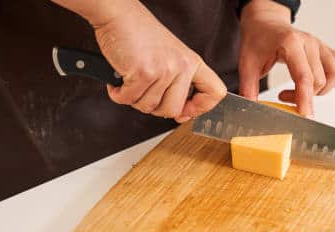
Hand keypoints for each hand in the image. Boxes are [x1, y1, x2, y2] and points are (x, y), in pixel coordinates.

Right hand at [77, 0, 226, 121]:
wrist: (118, 15)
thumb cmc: (139, 34)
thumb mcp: (170, 56)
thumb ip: (178, 82)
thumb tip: (180, 114)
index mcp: (192, 63)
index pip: (215, 92)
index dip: (201, 108)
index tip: (185, 111)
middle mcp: (182, 66)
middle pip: (173, 110)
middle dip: (154, 108)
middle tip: (144, 94)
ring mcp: (164, 70)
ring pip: (150, 107)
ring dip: (134, 99)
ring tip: (131, 82)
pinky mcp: (144, 72)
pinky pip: (130, 99)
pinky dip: (119, 95)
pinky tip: (119, 83)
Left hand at [238, 0, 334, 116]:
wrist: (266, 23)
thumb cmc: (259, 40)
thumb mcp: (247, 63)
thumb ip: (249, 88)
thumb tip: (251, 110)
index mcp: (290, 43)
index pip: (304, 76)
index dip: (305, 98)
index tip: (304, 115)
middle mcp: (310, 43)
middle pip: (320, 80)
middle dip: (305, 97)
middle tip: (285, 96)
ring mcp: (321, 46)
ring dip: (322, 90)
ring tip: (303, 90)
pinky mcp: (327, 50)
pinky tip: (321, 83)